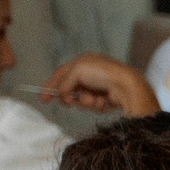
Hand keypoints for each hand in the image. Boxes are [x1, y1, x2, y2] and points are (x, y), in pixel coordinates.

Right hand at [43, 53, 158, 117]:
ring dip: (85, 102)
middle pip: (71, 90)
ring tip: (93, 100)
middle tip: (69, 101)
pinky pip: (94, 106)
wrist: (127, 86)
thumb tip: (59, 94)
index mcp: (84, 62)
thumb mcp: (77, 71)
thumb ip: (64, 82)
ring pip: (82, 100)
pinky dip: (96, 106)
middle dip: (70, 97)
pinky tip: (104, 102)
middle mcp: (92, 74)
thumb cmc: (103, 73)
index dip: (51, 86)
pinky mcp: (108, 99)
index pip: (62, 74)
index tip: (43, 99)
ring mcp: (100, 87)